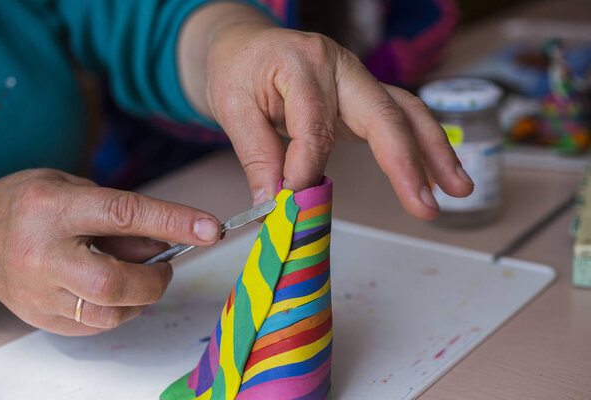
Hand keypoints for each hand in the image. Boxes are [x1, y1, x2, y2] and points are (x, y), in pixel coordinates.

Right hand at [0, 169, 220, 335]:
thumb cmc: (35, 204)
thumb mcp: (77, 189)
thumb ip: (122, 217)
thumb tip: (168, 242)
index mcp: (54, 209)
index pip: (124, 215)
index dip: (174, 222)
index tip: (210, 229)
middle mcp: (42, 254)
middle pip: (114, 282)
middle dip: (155, 279)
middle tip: (166, 266)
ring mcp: (37, 292)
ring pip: (107, 314)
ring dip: (141, 298)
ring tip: (141, 277)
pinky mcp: (40, 317)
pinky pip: (95, 326)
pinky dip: (120, 310)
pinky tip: (115, 291)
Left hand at [178, 3, 472, 219]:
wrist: (247, 47)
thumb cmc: (239, 70)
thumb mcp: (233, 108)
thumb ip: (257, 156)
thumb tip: (275, 204)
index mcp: (301, 63)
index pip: (314, 124)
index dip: (305, 166)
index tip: (290, 199)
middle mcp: (340, 67)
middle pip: (383, 113)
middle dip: (406, 163)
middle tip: (424, 206)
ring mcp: (358, 80)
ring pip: (406, 113)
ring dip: (436, 153)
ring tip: (458, 190)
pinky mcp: (364, 98)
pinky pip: (402, 118)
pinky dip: (424, 146)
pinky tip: (442, 173)